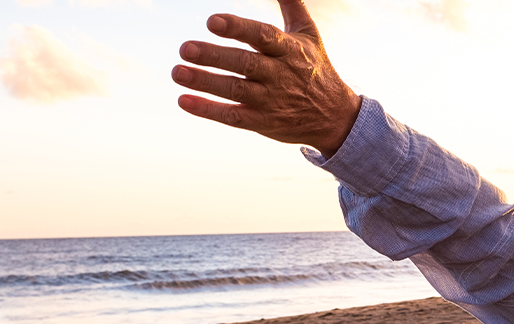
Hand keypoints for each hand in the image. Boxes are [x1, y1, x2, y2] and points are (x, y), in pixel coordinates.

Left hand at [172, 0, 360, 155]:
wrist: (336, 117)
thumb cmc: (316, 68)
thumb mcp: (308, 34)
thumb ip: (292, 4)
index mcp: (289, 50)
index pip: (263, 36)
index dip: (238, 28)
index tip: (213, 21)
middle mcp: (281, 75)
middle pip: (245, 64)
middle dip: (214, 56)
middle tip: (184, 48)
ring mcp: (272, 101)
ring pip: (236, 90)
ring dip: (205, 82)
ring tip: (177, 72)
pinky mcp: (264, 122)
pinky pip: (235, 116)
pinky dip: (209, 110)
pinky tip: (185, 101)